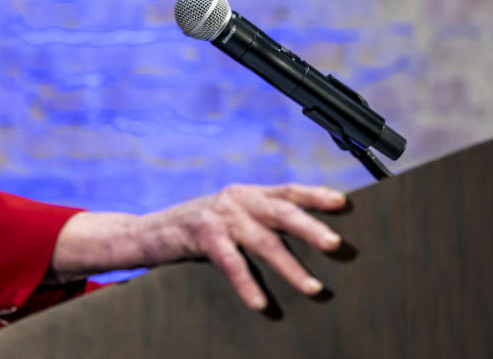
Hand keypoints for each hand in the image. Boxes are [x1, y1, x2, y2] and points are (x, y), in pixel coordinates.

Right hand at [139, 183, 345, 309]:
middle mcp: (237, 200)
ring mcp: (220, 216)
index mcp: (248, 194)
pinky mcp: (202, 236)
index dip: (315, 195)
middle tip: (336, 245)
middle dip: (311, 228)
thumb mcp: (231, 217)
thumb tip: (306, 237)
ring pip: (263, 241)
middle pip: (282, 212)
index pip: (287, 191)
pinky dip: (247, 284)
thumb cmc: (197, 229)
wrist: (149, 232)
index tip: (343, 203)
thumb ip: (259, 220)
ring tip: (312, 287)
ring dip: (290, 266)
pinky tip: (260, 302)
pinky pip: (231, 263)